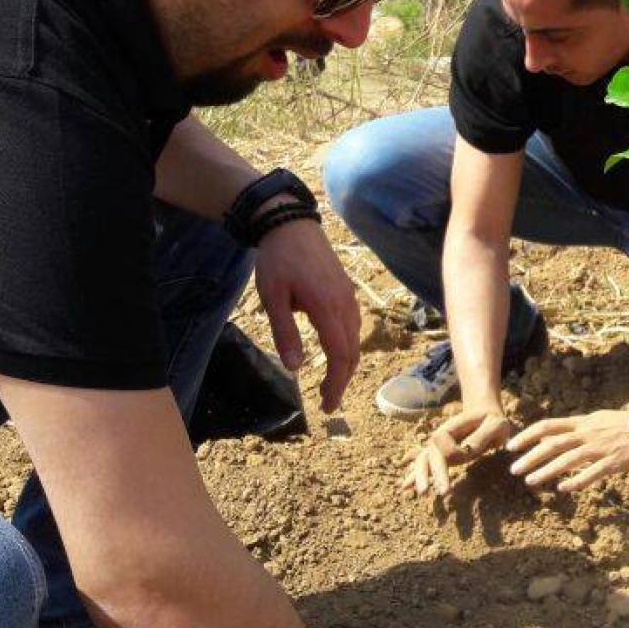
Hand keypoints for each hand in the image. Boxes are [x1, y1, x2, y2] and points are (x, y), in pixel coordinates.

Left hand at [252, 219, 360, 411]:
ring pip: (355, 339)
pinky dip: (347, 346)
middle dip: (342, 380)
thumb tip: (295, 367)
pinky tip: (333, 350)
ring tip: (330, 382)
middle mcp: (345, 304)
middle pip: (352, 351)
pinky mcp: (345, 290)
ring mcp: (348, 296)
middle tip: (327, 402)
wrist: (290, 223)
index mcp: (327, 308)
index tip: (327, 404)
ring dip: (345, 364)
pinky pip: (353, 325)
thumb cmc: (278, 260)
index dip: (336, 383)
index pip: (340, 355)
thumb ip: (285, 332)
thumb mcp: (273, 297)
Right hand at [402, 402, 513, 497]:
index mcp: (453, 426)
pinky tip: (405, 487)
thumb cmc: (493, 420)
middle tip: (445, 492)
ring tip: (423, 493)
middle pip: (431, 454)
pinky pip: (424, 465)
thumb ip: (481, 436)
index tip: (467, 453)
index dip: (452, 449)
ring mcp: (438, 447)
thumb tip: (466, 450)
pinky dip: (414, 476)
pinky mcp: (440, 456)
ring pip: (423, 460)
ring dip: (421, 476)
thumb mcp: (496, 425)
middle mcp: (441, 437)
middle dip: (435, 473)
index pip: (442, 439)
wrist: (484, 413)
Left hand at [507, 409, 628, 492]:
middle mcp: (587, 434)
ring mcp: (599, 448)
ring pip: (568, 460)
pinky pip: (592, 473)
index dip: (527, 436)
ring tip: (530, 481)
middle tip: (514, 469)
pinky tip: (563, 489)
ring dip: (547, 471)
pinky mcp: (612, 462)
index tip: (511, 446)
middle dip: (531, 457)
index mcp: (581, 422)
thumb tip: (546, 437)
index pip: (548, 426)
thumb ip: (570, 429)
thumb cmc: (619, 424)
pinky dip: (577, 481)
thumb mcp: (592, 420)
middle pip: (553, 444)